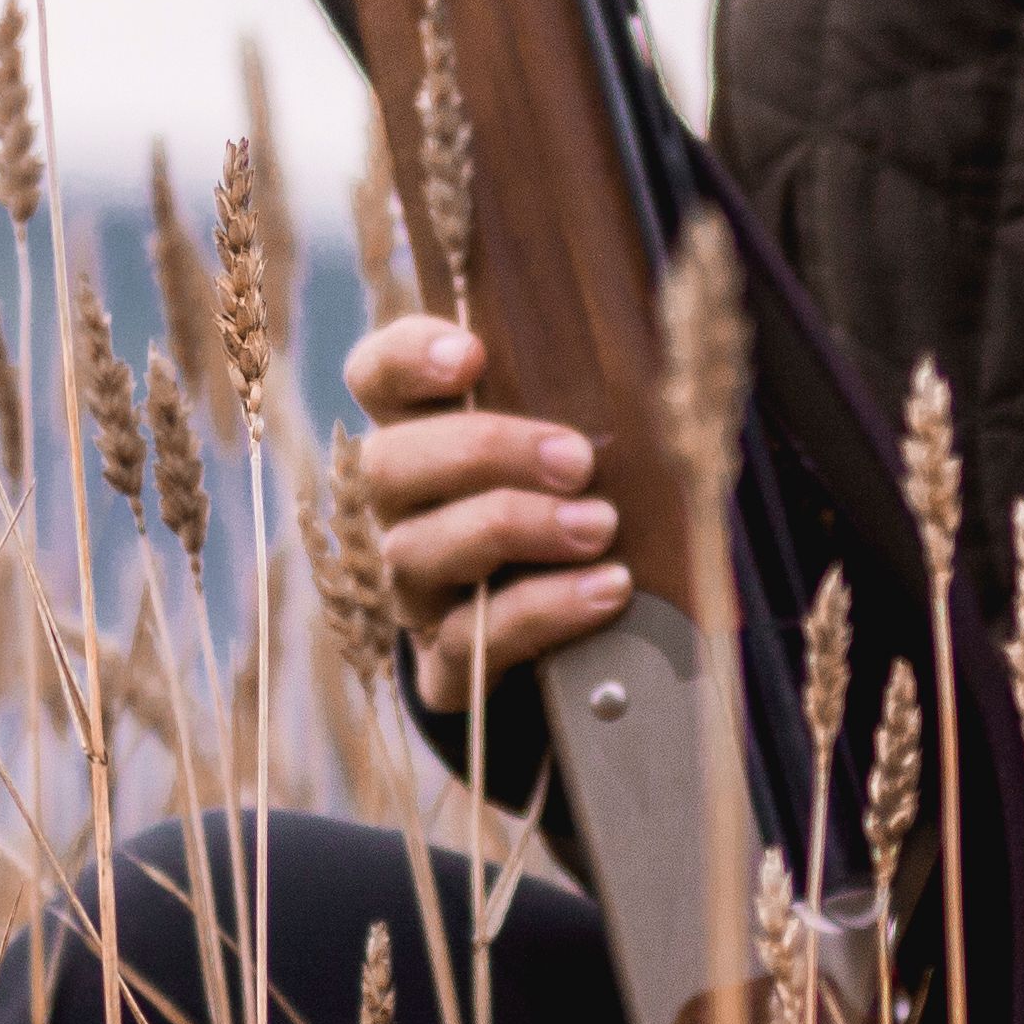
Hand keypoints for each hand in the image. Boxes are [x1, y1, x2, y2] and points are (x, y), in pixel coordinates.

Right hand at [343, 314, 634, 711]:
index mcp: (418, 439)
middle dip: (481, 450)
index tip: (473, 356)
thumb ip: (583, 405)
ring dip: (513, 528)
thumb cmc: (576, 518)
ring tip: (600, 527)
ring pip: (416, 551)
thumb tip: (650, 355)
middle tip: (577, 459)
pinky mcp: (445, 668)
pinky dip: (542, 610)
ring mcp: (411, 592)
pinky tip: (606, 589)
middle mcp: (395, 514)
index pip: (373, 377)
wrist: (571, 656)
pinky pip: (470, 640)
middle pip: (386, 464)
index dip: (407, 359)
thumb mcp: (572, 454)